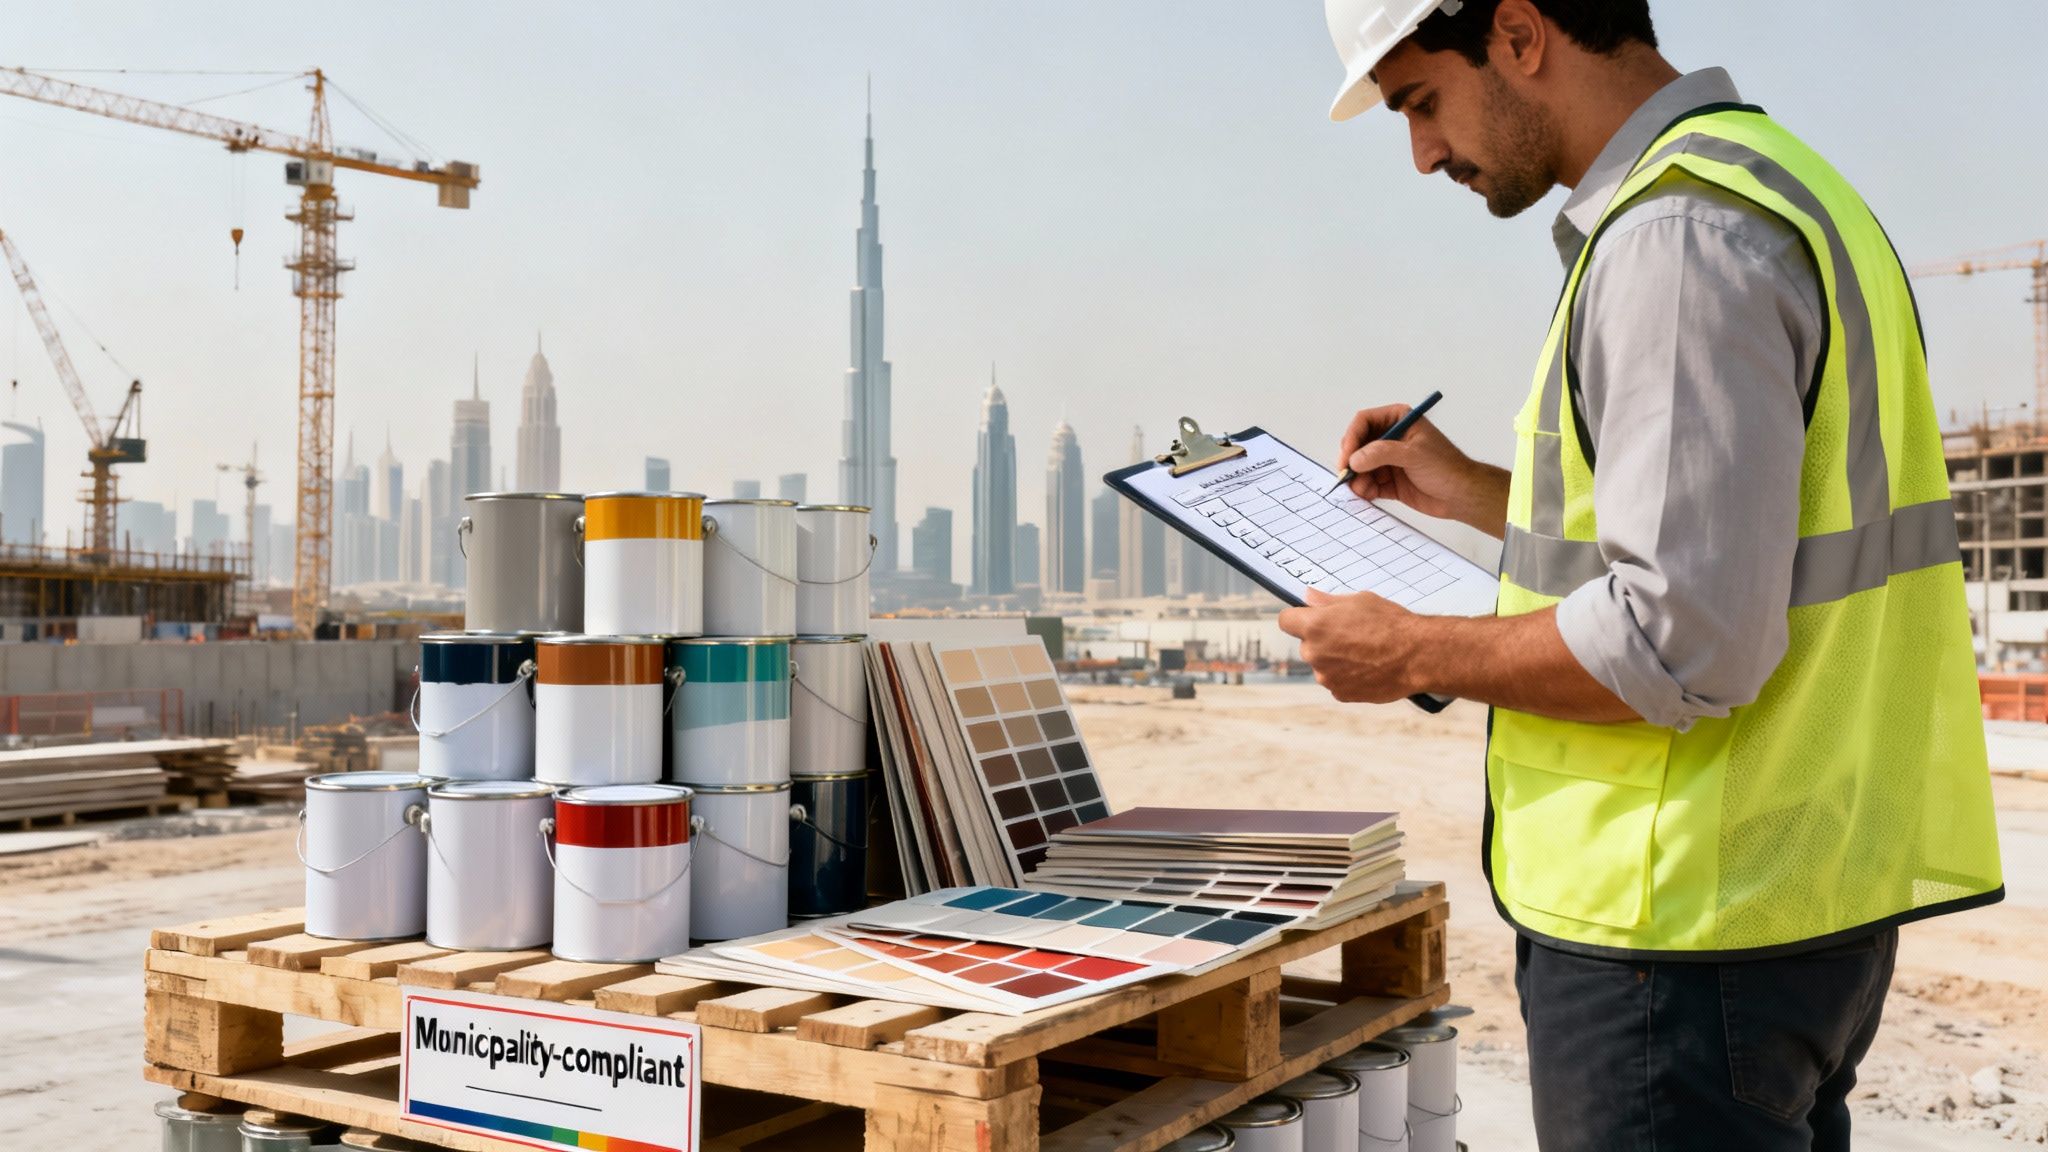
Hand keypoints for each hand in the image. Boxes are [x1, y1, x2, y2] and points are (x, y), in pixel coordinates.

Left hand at [1276, 587, 1421, 703]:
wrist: (1416, 655)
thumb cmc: (1390, 624)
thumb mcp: (1359, 601)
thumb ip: (1327, 601)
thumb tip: (1308, 596)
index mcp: (1315, 626)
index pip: (1286, 621)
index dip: (1298, 618)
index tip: (1310, 618)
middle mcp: (1314, 653)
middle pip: (1306, 644)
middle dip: (1321, 639)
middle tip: (1350, 634)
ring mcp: (1326, 677)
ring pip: (1321, 665)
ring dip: (1334, 660)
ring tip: (1364, 652)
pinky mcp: (1340, 693)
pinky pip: (1335, 682)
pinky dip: (1346, 676)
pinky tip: (1367, 667)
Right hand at [1340, 405, 1508, 536]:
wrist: (1462, 496)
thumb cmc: (1446, 468)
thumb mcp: (1413, 454)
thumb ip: (1381, 453)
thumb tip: (1354, 459)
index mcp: (1399, 420)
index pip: (1364, 421)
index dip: (1352, 438)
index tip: (1347, 457)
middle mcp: (1391, 438)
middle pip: (1357, 444)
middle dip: (1351, 461)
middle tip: (1348, 475)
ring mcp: (1389, 460)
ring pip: (1360, 466)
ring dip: (1357, 478)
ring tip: (1363, 489)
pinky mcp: (1389, 481)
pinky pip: (1367, 483)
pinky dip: (1364, 489)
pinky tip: (1369, 494)